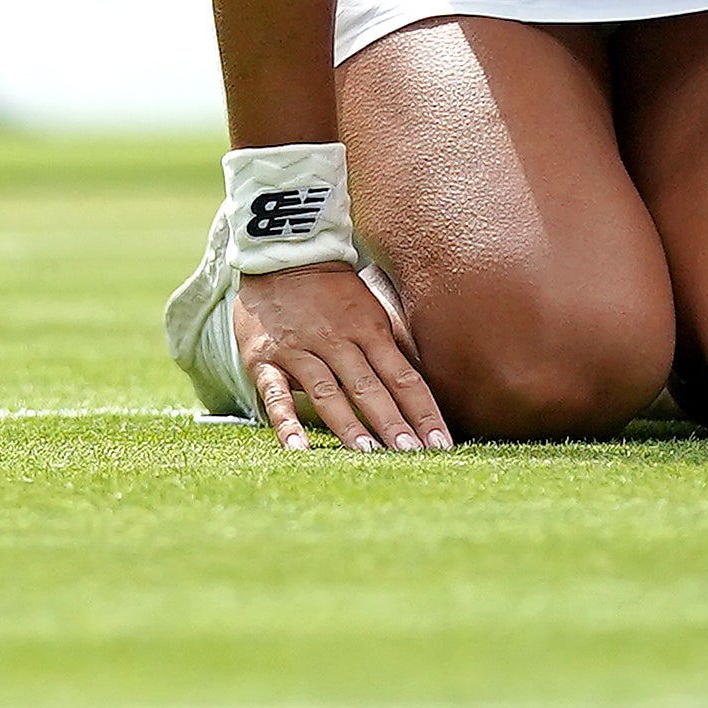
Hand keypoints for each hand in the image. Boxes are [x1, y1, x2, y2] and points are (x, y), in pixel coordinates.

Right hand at [234, 262, 450, 453]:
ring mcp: (301, 350)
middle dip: (393, 423)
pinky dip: (286, 422)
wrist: (282, 252)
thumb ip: (388, 349)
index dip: (423, 412)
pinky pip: (276, 393)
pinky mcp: (266, 359)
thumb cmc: (332, 291)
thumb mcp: (370, 310)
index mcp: (369, 330)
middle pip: (371, 387)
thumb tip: (418, 392)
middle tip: (413, 455)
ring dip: (349, 424)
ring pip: (329, 392)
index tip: (441, 445)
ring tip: (368, 454)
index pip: (403, 378)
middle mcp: (338, 341)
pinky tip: (298, 449)